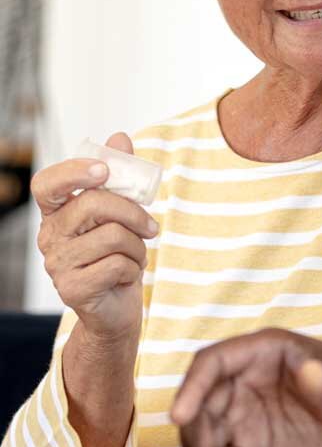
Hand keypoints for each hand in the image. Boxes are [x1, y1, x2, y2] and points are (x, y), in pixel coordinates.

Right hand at [33, 132, 157, 343]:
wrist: (117, 309)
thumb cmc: (119, 256)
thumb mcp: (123, 215)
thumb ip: (120, 178)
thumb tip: (119, 137)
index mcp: (57, 214)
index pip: (46, 183)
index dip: (73, 172)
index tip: (105, 171)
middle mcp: (49, 237)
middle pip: (93, 204)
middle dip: (133, 212)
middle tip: (151, 227)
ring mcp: (56, 264)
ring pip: (112, 236)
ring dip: (137, 246)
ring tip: (135, 257)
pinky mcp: (72, 288)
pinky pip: (117, 264)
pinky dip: (134, 269)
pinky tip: (126, 277)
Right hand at [171, 328, 321, 446]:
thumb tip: (311, 370)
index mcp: (261, 352)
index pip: (212, 363)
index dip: (191, 387)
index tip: (179, 416)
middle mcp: (243, 380)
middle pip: (200, 404)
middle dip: (195, 433)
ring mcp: (244, 413)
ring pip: (205, 434)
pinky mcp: (250, 443)